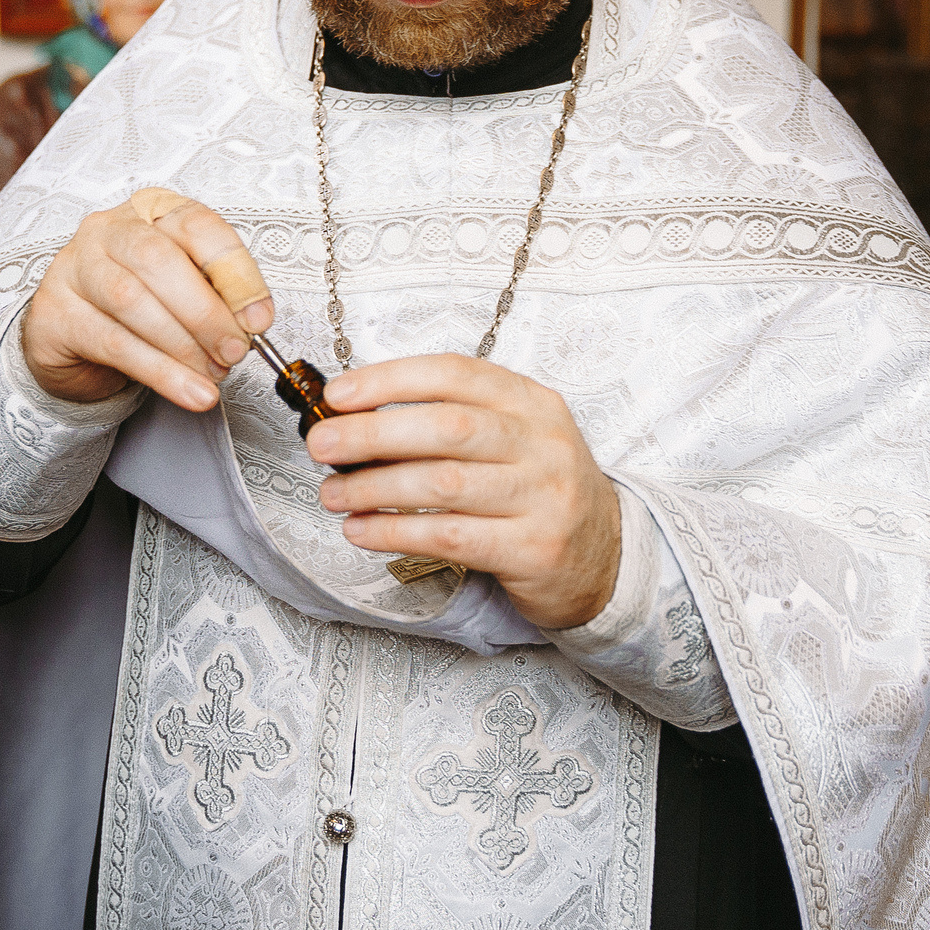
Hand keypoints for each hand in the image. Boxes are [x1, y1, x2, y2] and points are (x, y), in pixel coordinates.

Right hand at [20, 188, 274, 407]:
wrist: (73, 337)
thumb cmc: (140, 305)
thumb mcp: (184, 289)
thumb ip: (216, 297)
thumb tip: (251, 324)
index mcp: (153, 210)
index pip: (199, 228)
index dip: (236, 274)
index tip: (260, 318)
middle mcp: (109, 229)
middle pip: (159, 261)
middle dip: (206, 313)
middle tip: (234, 352)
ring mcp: (75, 267)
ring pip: (132, 301)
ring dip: (183, 346)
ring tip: (213, 375)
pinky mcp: (56, 313)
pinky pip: (114, 344)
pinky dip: (160, 373)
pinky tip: (189, 392)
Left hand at [306, 355, 621, 629]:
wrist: (607, 556)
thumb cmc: (539, 491)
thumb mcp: (515, 438)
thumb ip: (454, 420)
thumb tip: (358, 417)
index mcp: (532, 403)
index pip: (456, 374)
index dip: (391, 379)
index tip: (340, 394)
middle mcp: (542, 444)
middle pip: (446, 427)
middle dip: (372, 433)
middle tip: (322, 444)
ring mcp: (543, 497)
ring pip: (443, 483)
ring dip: (375, 487)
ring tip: (333, 494)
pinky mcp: (534, 549)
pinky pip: (450, 536)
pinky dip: (395, 531)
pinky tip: (362, 530)